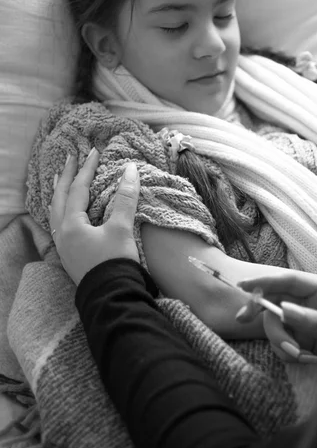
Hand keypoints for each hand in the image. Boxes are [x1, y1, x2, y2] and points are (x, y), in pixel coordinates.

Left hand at [50, 148, 139, 284]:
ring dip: (59, 192)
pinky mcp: (70, 254)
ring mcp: (64, 245)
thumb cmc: (115, 262)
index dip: (87, 169)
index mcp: (71, 224)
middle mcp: (62, 233)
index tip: (94, 151)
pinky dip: (61, 209)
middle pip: (59, 197)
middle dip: (67, 176)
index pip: (78, 189)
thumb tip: (130, 169)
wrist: (111, 297)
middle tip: (70, 157)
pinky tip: (65, 211)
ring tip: (60, 178)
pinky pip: (59, 223)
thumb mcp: (121, 228)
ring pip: (55, 211)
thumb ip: (125, 198)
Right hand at [236, 272, 316, 367]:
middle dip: (264, 315)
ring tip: (302, 357)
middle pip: (274, 302)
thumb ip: (315, 321)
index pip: (289, 281)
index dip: (265, 280)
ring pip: (274, 326)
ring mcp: (302, 324)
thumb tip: (284, 310)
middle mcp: (309, 305)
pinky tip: (308, 361)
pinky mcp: (299, 342)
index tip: (243, 285)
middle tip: (243, 320)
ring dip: (281, 342)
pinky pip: (281, 344)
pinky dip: (288, 354)